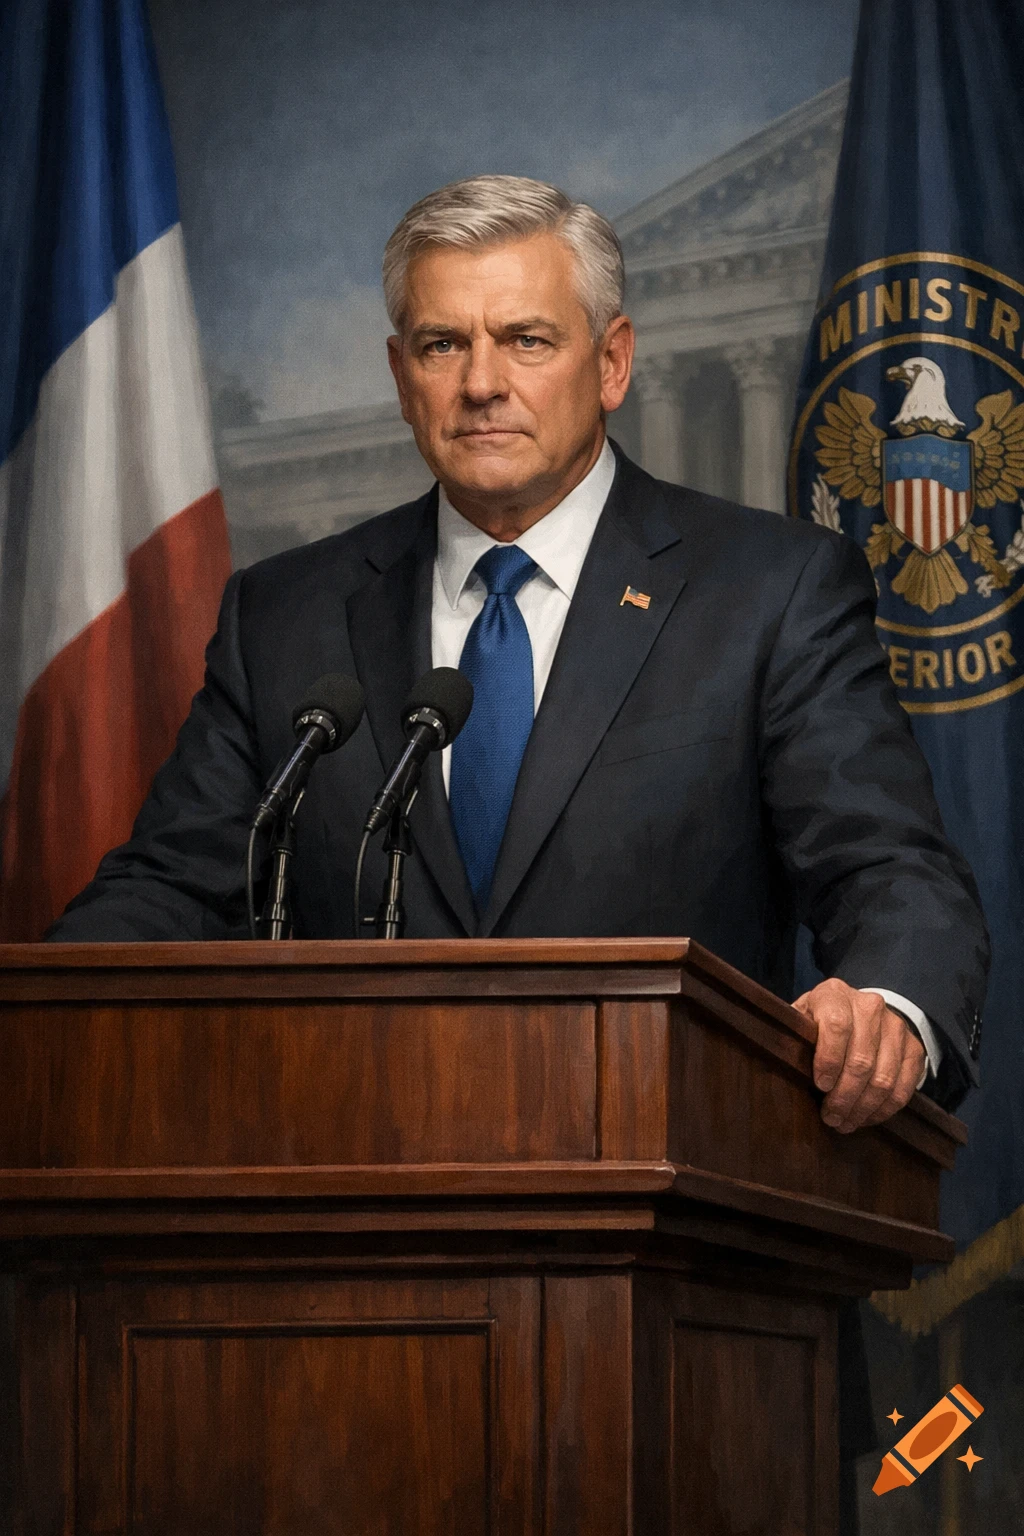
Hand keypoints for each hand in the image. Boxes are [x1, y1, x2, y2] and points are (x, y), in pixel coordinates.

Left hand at [792, 978, 925, 1132]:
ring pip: (883, 1078)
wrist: (861, 1010)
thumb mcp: (802, 1018)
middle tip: (831, 1118)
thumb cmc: (820, 1021)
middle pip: (861, 1060)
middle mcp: (870, 1006)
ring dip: (863, 1108)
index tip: (821, 1086)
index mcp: (835, 994)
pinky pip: (903, 1087)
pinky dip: (884, 1109)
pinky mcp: (914, 1048)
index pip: (837, 1026)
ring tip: (846, 1122)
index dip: (829, 1060)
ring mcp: (896, 1026)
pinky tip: (866, 1117)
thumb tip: (783, 1062)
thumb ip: (794, 1035)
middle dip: (844, 1097)